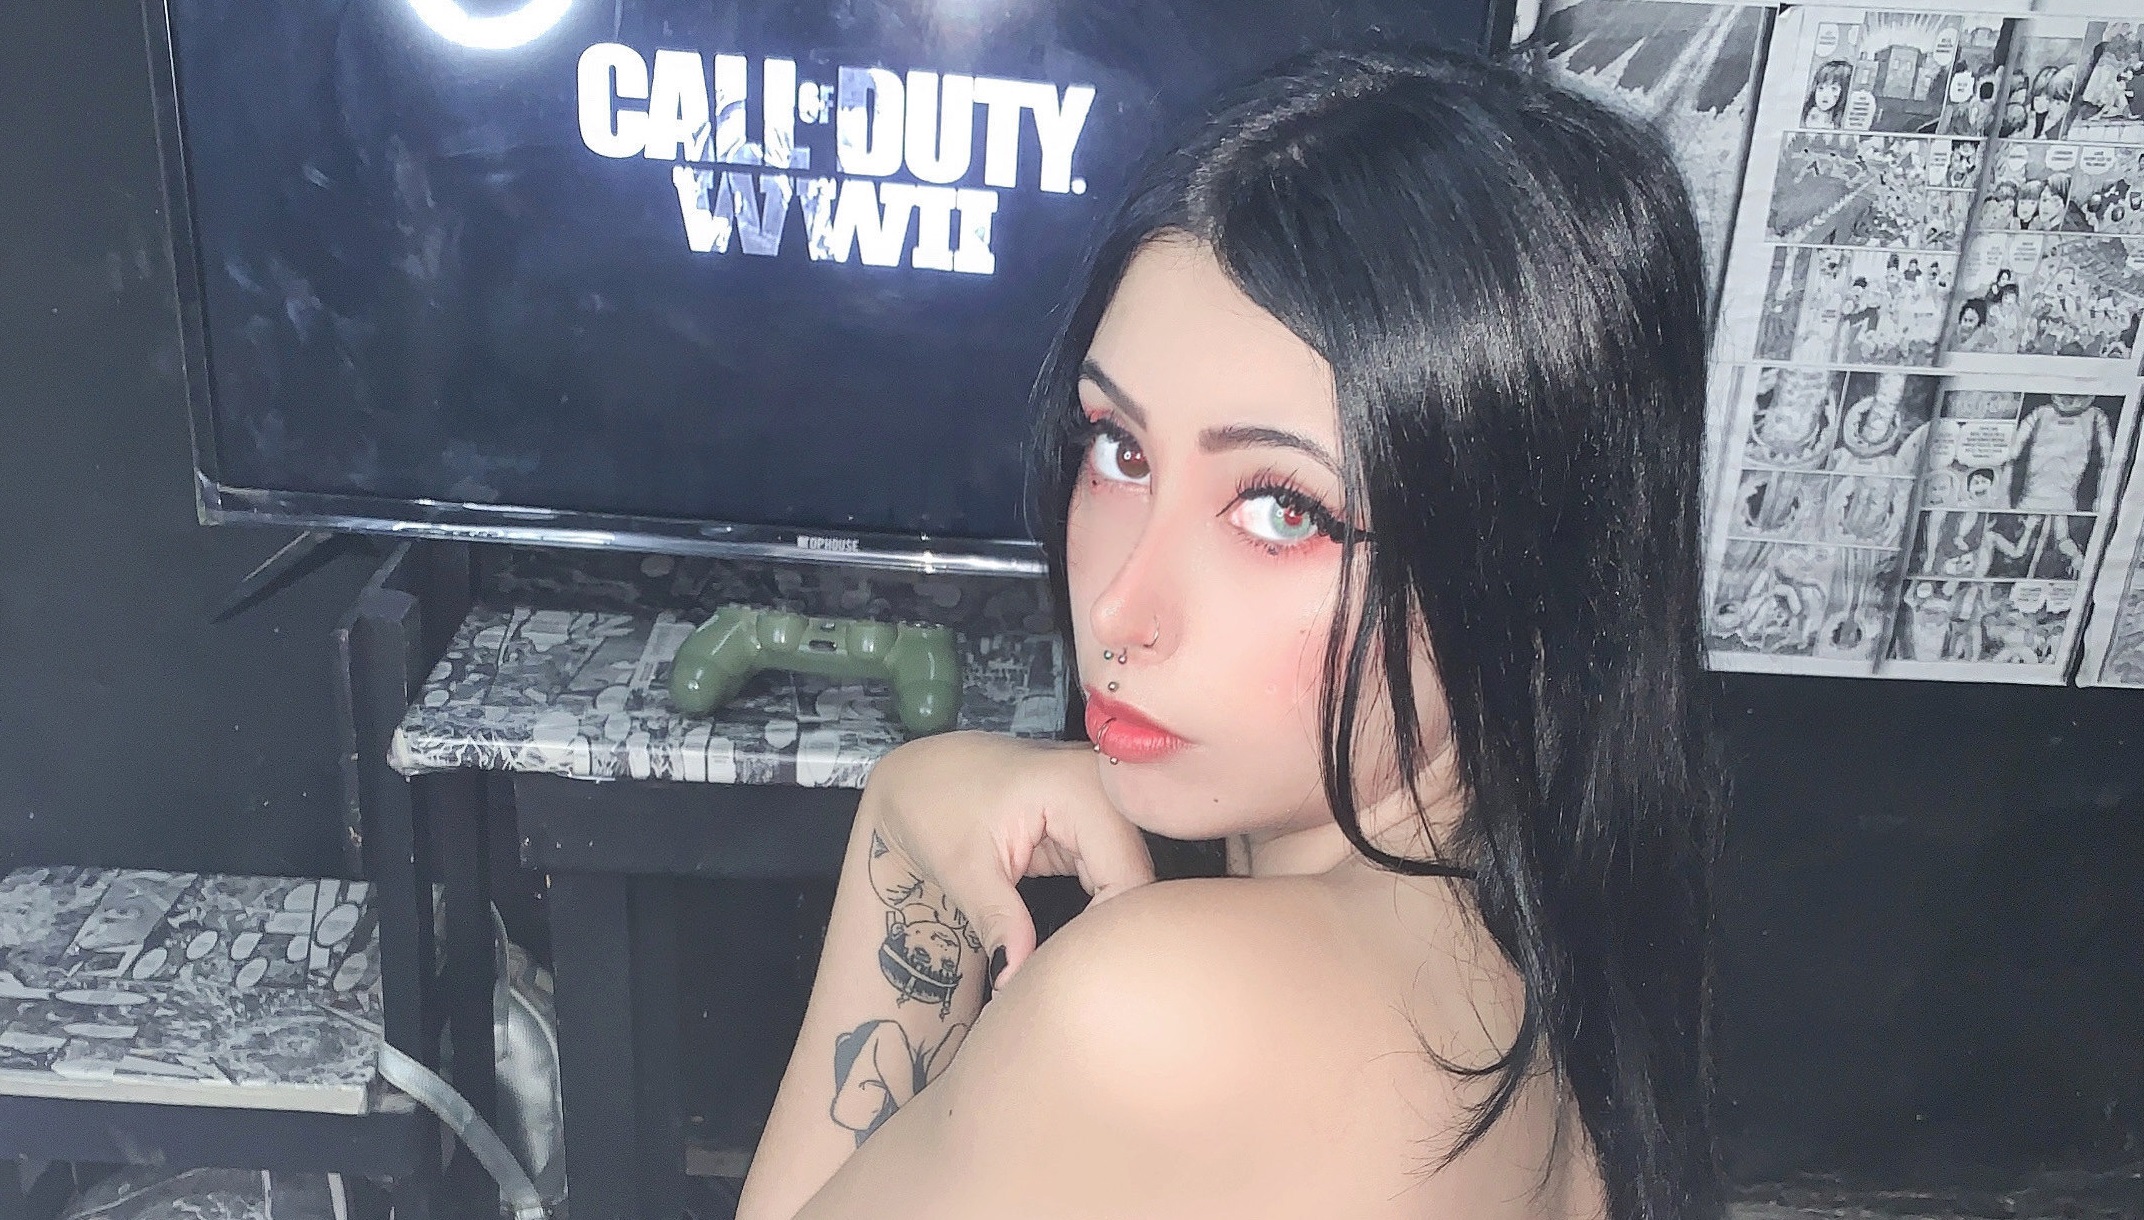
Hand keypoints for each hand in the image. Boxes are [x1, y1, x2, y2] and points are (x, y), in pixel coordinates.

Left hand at [860, 731, 1154, 991]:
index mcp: (1079, 786)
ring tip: (1068, 962)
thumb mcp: (963, 868)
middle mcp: (1106, 786)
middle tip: (1069, 978)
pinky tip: (1070, 937)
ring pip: (1131, 878)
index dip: (1104, 932)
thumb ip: (999, 922)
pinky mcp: (1097, 818)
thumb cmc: (933, 804)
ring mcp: (1106, 799)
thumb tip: (1016, 982)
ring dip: (1103, 921)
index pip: (1126, 875)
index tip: (1067, 976)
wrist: (919, 773)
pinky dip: (1097, 906)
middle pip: (1138, 877)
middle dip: (1107, 932)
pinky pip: (1115, 871)